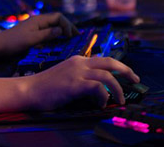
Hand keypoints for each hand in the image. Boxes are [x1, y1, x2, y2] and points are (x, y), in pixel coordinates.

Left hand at [0, 12, 78, 55]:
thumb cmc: (13, 42)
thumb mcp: (31, 39)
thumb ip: (47, 34)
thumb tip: (61, 30)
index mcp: (38, 20)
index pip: (58, 17)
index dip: (67, 24)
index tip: (71, 36)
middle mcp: (38, 22)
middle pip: (57, 20)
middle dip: (68, 26)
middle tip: (77, 36)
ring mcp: (35, 27)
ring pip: (53, 26)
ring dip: (62, 31)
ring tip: (71, 39)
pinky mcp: (33, 34)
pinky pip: (48, 32)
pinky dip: (56, 35)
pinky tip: (59, 43)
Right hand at [22, 55, 139, 110]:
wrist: (28, 90)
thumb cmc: (45, 88)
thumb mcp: (66, 77)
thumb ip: (81, 79)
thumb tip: (98, 89)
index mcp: (77, 60)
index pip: (103, 60)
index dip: (118, 67)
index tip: (127, 75)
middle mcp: (79, 63)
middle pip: (110, 62)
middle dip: (126, 71)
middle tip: (136, 80)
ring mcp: (77, 72)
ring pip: (108, 75)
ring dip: (118, 89)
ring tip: (121, 100)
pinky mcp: (74, 84)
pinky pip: (98, 87)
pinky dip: (104, 96)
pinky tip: (102, 103)